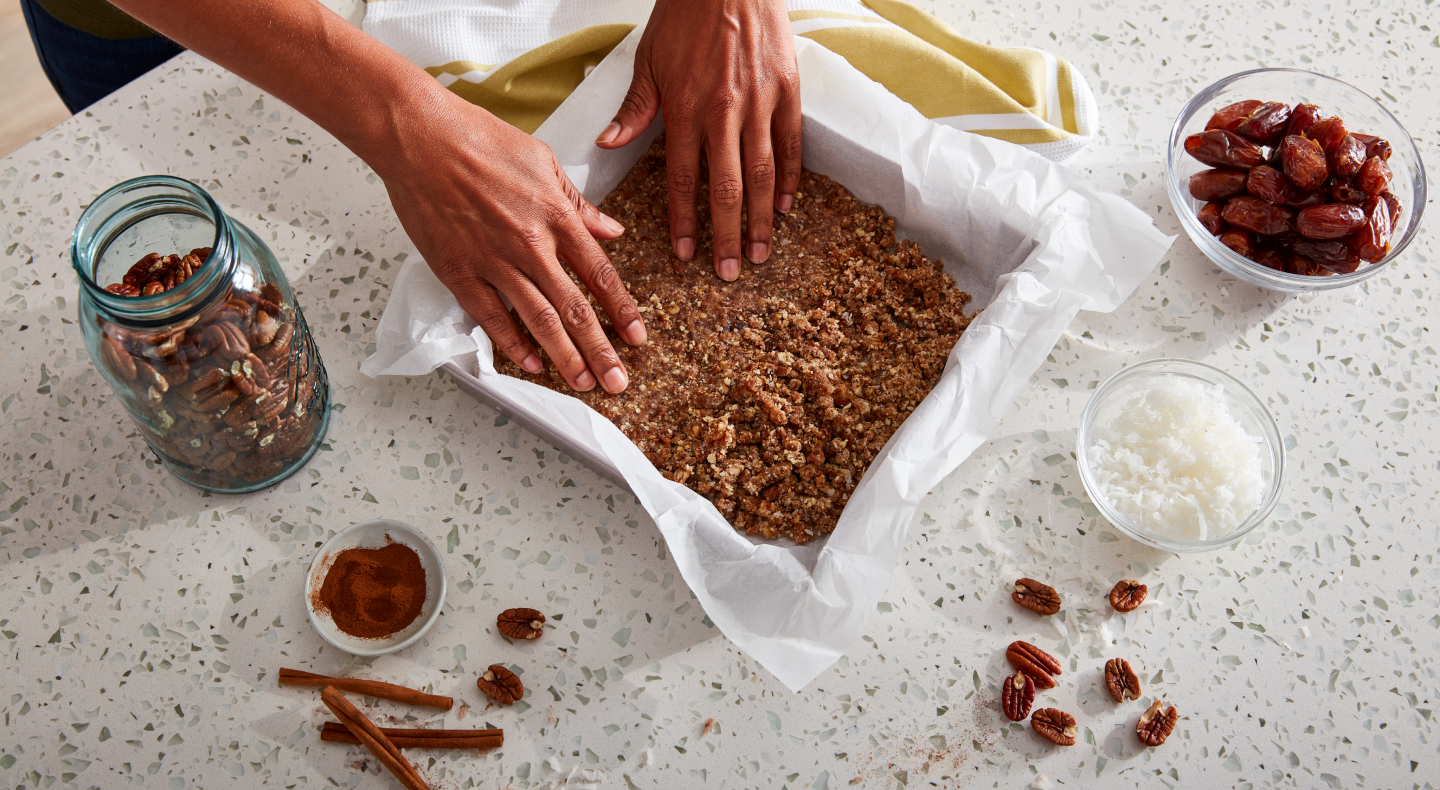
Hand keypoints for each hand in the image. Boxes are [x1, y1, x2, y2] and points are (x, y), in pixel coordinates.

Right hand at [374, 93, 646, 392]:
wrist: (420, 136)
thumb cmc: (478, 138)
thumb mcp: (543, 161)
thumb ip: (579, 203)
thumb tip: (611, 229)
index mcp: (555, 215)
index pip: (600, 273)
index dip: (622, 309)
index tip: (636, 337)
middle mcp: (530, 244)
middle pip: (574, 308)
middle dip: (600, 350)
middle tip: (617, 382)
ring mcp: (493, 261)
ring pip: (538, 319)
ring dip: (563, 356)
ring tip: (583, 382)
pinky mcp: (458, 270)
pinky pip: (490, 316)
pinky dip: (512, 343)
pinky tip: (531, 363)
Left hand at [595, 0, 799, 280]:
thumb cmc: (684, 16)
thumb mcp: (649, 60)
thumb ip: (634, 108)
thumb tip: (607, 144)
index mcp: (685, 109)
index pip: (685, 180)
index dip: (685, 221)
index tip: (685, 255)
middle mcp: (724, 113)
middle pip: (728, 188)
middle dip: (728, 235)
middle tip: (731, 272)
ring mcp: (760, 103)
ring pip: (763, 173)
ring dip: (762, 218)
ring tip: (763, 251)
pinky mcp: (787, 90)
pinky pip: (790, 144)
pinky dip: (789, 178)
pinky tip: (786, 206)